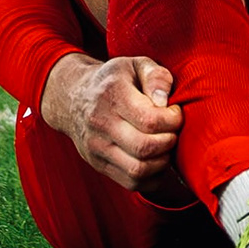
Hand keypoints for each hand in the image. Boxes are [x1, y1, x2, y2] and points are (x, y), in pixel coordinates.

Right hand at [41, 51, 181, 190]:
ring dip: (162, 163)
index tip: (175, 113)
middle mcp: (100, 123)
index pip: (149, 120)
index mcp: (112, 94)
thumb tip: (165, 102)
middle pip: (145, 148)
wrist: (73, 97)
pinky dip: (152, 178)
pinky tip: (156, 162)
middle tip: (173, 132)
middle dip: (169, 143)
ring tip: (165, 147)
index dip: (172, 121)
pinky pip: (131, 183)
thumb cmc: (113, 80)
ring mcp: (96, 147)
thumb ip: (156, 75)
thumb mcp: (134, 64)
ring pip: (138, 170)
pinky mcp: (98, 165)